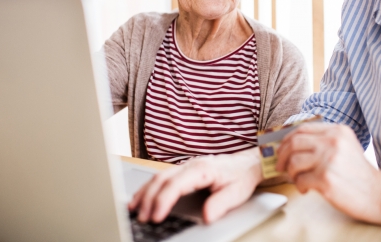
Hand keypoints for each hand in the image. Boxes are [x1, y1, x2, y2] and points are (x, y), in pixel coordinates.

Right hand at [128, 148, 262, 223]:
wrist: (246, 163)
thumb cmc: (240, 177)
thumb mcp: (236, 193)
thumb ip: (220, 204)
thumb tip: (206, 216)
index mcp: (202, 169)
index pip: (176, 185)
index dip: (163, 200)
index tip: (156, 216)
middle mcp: (190, 165)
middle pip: (162, 179)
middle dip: (149, 199)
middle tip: (142, 218)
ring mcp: (185, 166)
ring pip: (159, 177)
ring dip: (145, 193)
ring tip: (134, 209)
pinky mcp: (183, 171)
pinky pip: (162, 177)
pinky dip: (149, 188)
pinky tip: (141, 197)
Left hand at [276, 122, 380, 224]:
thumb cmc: (359, 173)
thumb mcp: (345, 146)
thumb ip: (324, 140)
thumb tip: (291, 143)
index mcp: (337, 131)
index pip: (302, 129)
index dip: (287, 139)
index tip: (281, 149)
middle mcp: (333, 142)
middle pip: (294, 143)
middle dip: (282, 155)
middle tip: (280, 166)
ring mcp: (329, 160)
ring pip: (294, 162)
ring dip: (291, 173)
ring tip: (298, 179)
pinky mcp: (326, 179)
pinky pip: (300, 180)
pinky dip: (299, 185)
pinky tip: (306, 189)